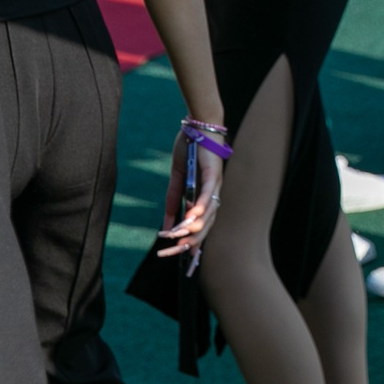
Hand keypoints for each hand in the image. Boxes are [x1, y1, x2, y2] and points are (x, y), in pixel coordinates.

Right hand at [156, 130, 221, 263]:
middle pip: (206, 224)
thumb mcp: (177, 180)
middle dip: (191, 240)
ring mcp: (216, 183)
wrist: (198, 126)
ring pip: (208, 212)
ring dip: (194, 227)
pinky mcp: (214, 172)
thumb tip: (167, 225)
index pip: (203, 225)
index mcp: (206, 197)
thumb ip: (174, 201)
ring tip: (182, 240)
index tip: (186, 258)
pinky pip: (208, 192)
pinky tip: (194, 216)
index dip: (195, 241)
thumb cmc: (189, 150)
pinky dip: (201, 205)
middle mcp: (214, 193)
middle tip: (176, 254)